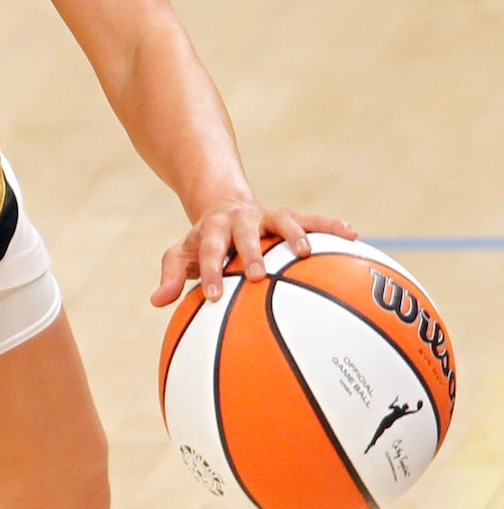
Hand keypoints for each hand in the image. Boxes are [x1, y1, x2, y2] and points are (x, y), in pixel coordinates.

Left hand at [153, 201, 355, 306]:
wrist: (223, 207)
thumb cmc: (203, 242)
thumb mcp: (182, 255)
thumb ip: (171, 276)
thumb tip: (157, 301)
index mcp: (213, 230)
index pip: (209, 251)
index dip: (209, 272)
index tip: (211, 296)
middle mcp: (240, 220)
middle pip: (244, 233)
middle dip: (250, 252)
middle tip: (258, 275)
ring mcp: (266, 217)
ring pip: (282, 220)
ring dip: (293, 234)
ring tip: (305, 252)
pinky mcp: (290, 216)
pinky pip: (313, 219)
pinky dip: (330, 225)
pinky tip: (351, 235)